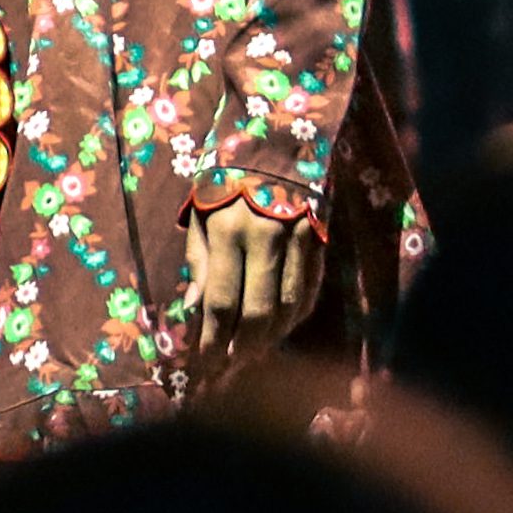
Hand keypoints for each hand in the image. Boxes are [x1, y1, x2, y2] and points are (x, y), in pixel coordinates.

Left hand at [191, 194, 326, 362]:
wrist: (275, 142)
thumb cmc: (226, 184)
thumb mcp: (200, 216)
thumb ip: (198, 264)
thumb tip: (192, 311)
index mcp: (228, 231)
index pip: (222, 303)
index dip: (213, 342)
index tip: (204, 367)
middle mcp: (267, 237)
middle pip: (259, 313)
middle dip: (242, 350)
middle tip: (228, 369)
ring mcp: (299, 238)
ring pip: (289, 308)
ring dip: (270, 340)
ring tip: (250, 355)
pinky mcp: (320, 239)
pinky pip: (311, 291)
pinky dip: (294, 318)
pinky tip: (277, 330)